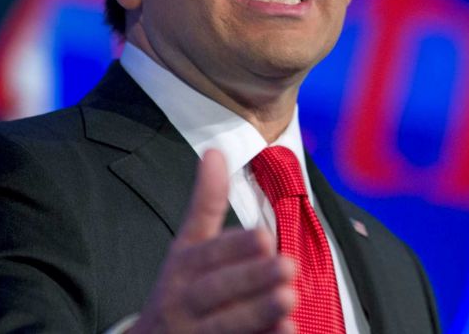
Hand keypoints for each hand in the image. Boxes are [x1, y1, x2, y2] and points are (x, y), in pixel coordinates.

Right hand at [131, 149, 294, 333]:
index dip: (234, 248)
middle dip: (251, 279)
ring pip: (224, 325)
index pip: (206, 255)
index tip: (265, 238)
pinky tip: (287, 331)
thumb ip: (205, 203)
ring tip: (291, 300)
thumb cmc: (177, 290)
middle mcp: (183, 302)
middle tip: (288, 266)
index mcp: (181, 267)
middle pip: (215, 291)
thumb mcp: (186, 245)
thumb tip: (215, 151)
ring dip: (258, 313)